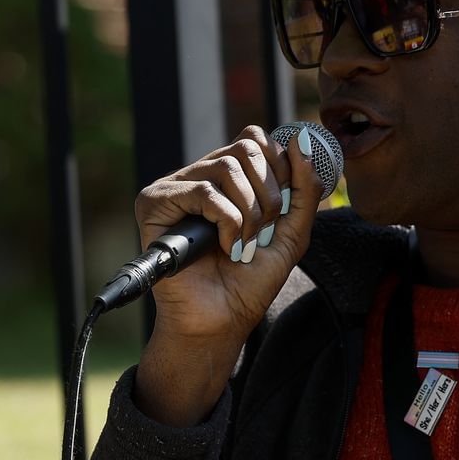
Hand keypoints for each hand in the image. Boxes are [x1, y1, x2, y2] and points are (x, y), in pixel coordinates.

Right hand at [133, 126, 329, 426]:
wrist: (221, 320)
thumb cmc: (250, 282)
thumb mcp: (292, 232)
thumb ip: (304, 188)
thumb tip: (302, 139)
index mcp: (227, 178)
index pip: (255, 140)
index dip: (279, 168)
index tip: (282, 210)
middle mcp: (199, 176)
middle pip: (246, 148)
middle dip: (268, 194)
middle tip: (262, 233)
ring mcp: (175, 188)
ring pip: (228, 168)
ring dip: (250, 212)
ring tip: (243, 245)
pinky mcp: (154, 204)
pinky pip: (204, 192)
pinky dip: (228, 223)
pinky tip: (225, 247)